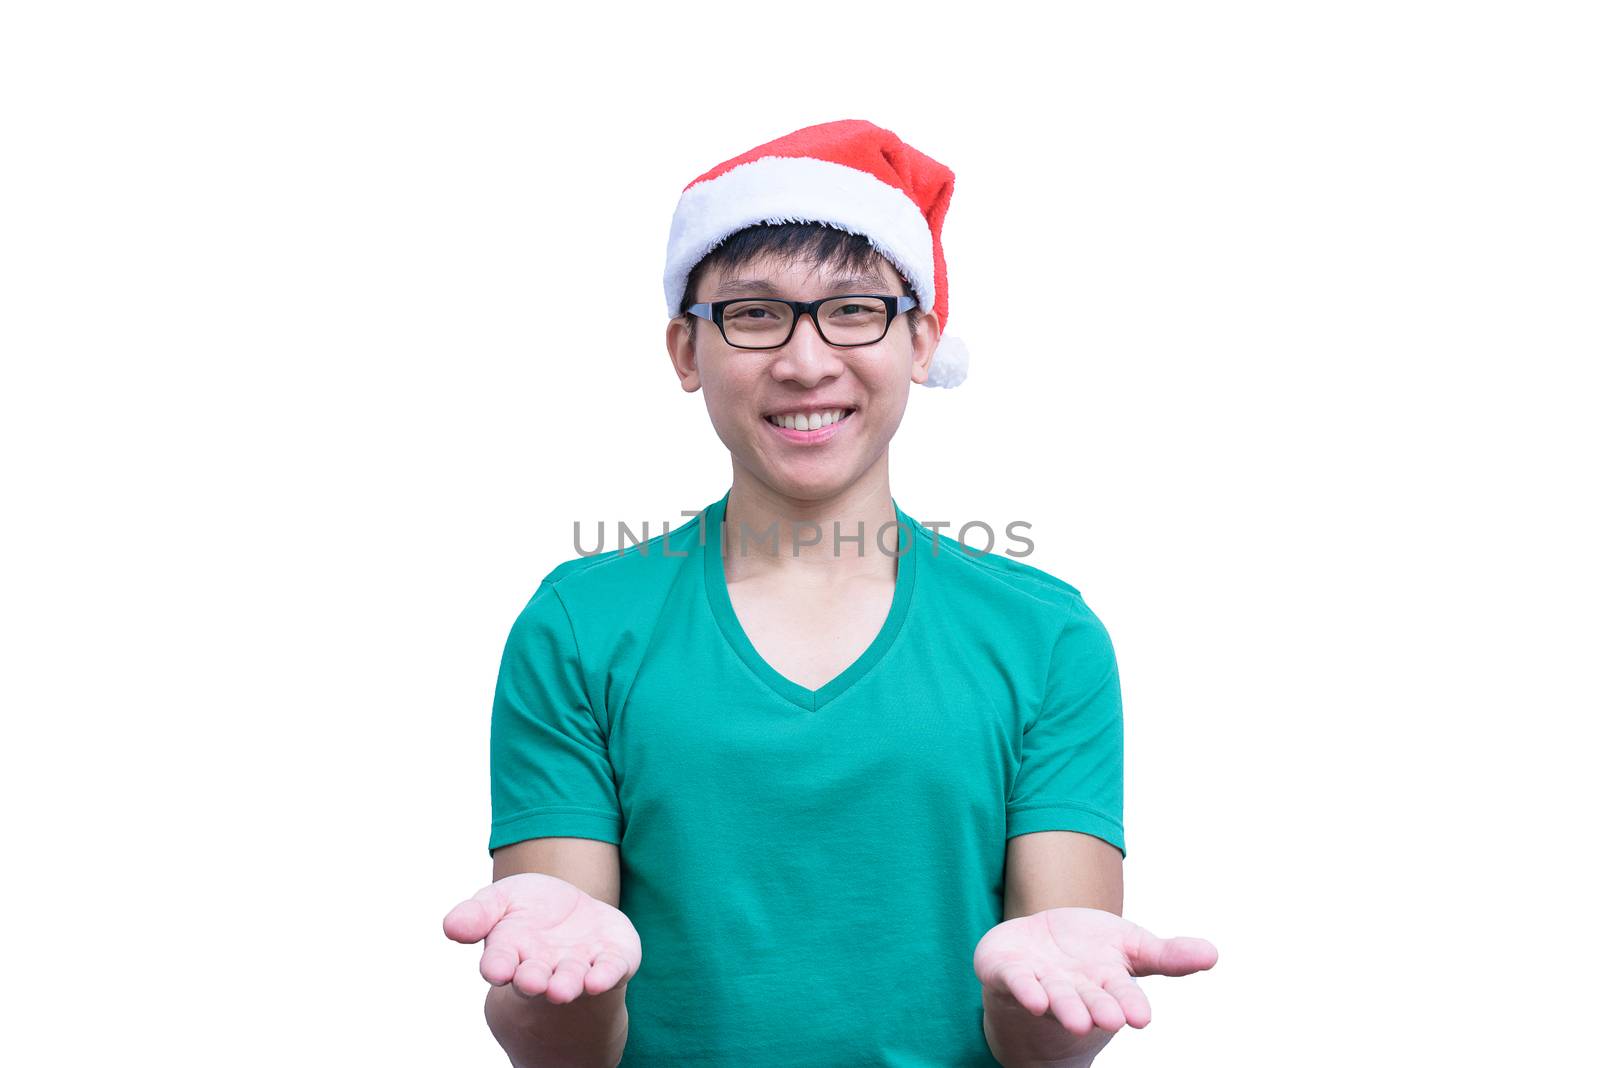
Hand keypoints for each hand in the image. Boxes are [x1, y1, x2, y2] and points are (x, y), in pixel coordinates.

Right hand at [443, 873, 641, 1003]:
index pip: (499, 963)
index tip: (495, 969)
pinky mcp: (611, 960)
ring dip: (566, 984)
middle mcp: (543, 967)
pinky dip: (605, 976)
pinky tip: (598, 980)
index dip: (497, 966)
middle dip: (532, 980)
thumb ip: (477, 913)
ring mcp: (578, 966)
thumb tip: (450, 927)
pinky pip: (610, 970)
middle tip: (531, 981)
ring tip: (561, 989)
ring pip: (571, 979)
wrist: (575, 912)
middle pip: (534, 978)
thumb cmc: (530, 907)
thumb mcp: (500, 899)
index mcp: (511, 953)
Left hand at [974, 907, 1215, 1052]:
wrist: (1034, 946)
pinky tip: (1034, 997)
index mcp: (1106, 982)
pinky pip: (1015, 980)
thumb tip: (1213, 954)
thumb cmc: (1087, 951)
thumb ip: (1167, 955)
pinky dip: (1025, 988)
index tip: (1141, 1017)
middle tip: (1109, 1020)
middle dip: (1098, 1010)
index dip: (1130, 1004)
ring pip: (1054, 997)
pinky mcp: (1006, 970)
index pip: (1123, 995)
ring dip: (1065, 1007)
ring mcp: (1039, 981)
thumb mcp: (1129, 945)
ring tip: (1076, 1019)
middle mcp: (1074, 988)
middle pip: (1089, 1001)